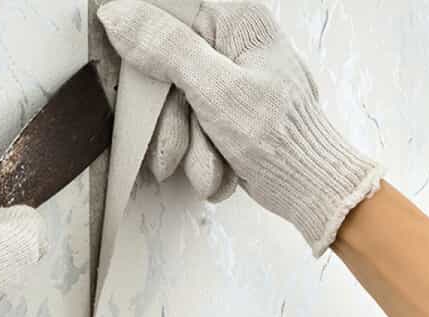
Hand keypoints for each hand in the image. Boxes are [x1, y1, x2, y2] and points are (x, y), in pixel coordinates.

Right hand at [98, 0, 383, 256]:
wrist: (308, 186)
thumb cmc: (281, 137)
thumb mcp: (216, 89)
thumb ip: (166, 48)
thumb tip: (120, 14)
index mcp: (236, 19)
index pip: (166, 14)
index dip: (144, 49)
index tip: (142, 86)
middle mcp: (231, 41)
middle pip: (164, 68)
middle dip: (173, 121)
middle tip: (180, 147)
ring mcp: (226, 75)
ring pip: (173, 103)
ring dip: (188, 144)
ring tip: (213, 164)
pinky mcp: (223, 105)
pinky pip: (188, 122)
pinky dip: (199, 150)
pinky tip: (221, 164)